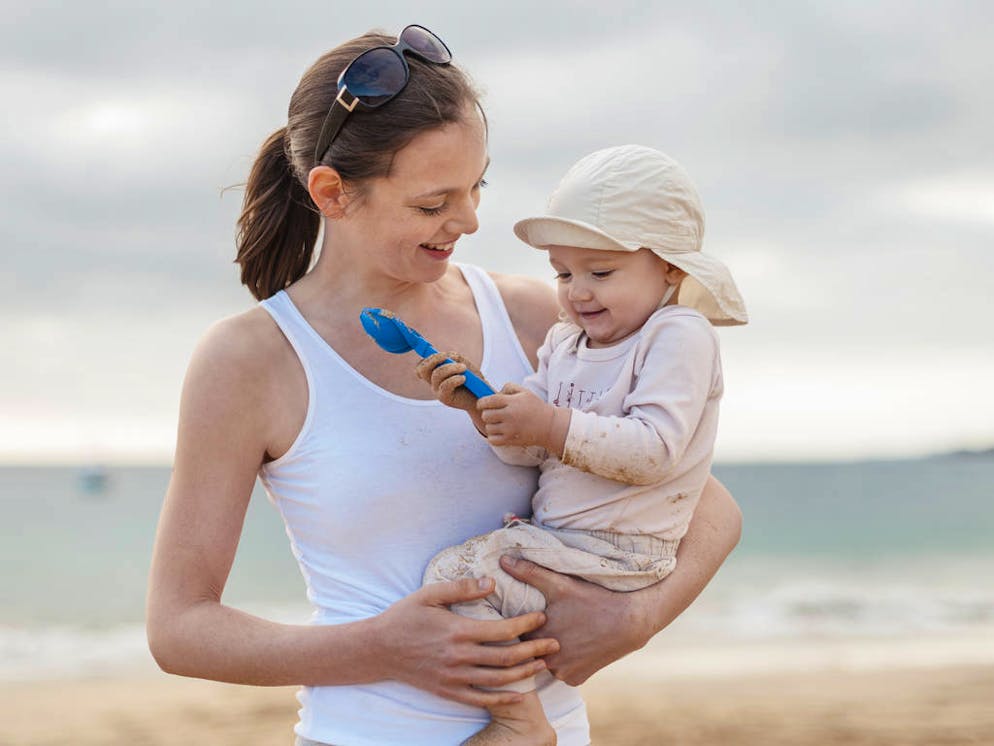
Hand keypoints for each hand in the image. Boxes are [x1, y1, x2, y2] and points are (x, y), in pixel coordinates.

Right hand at [370, 577, 560, 707]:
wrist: (378, 649)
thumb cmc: (404, 617)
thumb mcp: (429, 594)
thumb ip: (461, 588)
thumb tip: (491, 582)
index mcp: (457, 631)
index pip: (502, 630)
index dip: (526, 624)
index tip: (542, 616)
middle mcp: (459, 657)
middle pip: (507, 657)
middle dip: (535, 649)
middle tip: (556, 643)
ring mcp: (454, 678)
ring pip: (499, 680)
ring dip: (525, 673)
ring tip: (545, 664)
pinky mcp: (448, 692)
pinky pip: (481, 700)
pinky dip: (503, 699)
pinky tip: (521, 694)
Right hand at [415, 351, 486, 416]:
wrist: (481, 396)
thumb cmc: (472, 380)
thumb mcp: (464, 364)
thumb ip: (455, 358)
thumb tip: (449, 356)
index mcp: (435, 373)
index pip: (421, 366)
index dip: (426, 358)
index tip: (442, 354)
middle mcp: (433, 382)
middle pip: (423, 369)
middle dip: (435, 359)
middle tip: (448, 356)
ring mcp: (437, 391)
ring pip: (436, 374)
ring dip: (451, 367)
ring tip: (463, 368)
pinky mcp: (444, 398)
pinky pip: (445, 386)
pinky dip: (455, 379)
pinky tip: (464, 378)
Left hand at [478, 383, 567, 453]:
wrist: (549, 426)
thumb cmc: (536, 407)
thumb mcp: (525, 392)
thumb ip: (508, 387)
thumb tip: (495, 393)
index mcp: (512, 402)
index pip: (488, 401)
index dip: (481, 403)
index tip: (482, 404)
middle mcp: (510, 415)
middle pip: (486, 415)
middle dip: (487, 414)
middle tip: (494, 414)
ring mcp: (510, 429)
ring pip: (488, 428)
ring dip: (491, 426)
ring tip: (499, 424)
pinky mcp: (511, 440)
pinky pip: (492, 440)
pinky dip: (493, 437)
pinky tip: (500, 433)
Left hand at [498, 556, 653, 685]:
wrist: (630, 621)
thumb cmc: (594, 599)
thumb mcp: (560, 584)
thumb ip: (530, 573)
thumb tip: (503, 560)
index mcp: (536, 639)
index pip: (517, 632)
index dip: (523, 621)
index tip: (531, 612)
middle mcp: (547, 662)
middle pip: (531, 648)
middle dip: (536, 635)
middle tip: (552, 619)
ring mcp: (562, 674)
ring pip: (546, 660)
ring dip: (549, 649)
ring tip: (562, 631)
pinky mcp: (576, 680)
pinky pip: (562, 671)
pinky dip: (565, 661)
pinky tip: (573, 645)